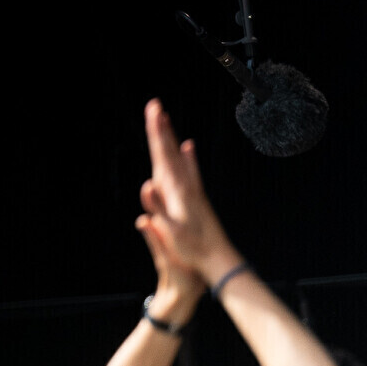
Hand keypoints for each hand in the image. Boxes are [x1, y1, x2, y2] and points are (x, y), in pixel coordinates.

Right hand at [134, 100, 239, 286]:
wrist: (219, 260)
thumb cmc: (193, 251)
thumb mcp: (171, 233)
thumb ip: (158, 209)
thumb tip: (147, 185)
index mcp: (177, 192)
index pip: (163, 155)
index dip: (157, 133)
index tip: (153, 110)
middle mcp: (186, 187)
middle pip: (170, 151)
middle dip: (161, 128)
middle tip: (155, 105)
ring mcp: (193, 191)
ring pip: (179, 158)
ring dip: (171, 138)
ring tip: (166, 119)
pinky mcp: (198, 198)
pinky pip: (190, 171)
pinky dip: (187, 157)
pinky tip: (189, 147)